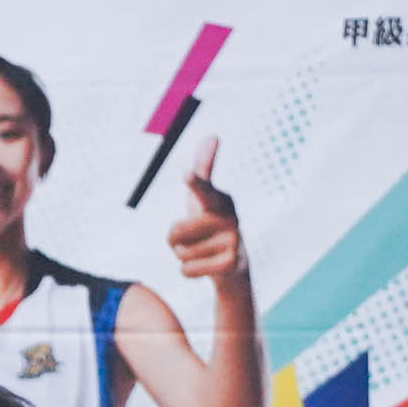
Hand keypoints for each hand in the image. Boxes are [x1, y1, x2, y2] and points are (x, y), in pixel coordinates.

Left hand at [168, 139, 246, 282]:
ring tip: (203, 250)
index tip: (187, 175)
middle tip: (194, 237)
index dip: (194, 183)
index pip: (202, 190)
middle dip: (174, 239)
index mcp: (219, 200)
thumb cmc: (212, 224)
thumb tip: (213, 136)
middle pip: (174, 232)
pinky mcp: (230, 264)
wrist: (233, 264)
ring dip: (184, 255)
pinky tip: (207, 265)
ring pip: (179, 252)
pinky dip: (189, 271)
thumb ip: (204, 169)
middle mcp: (230, 218)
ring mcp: (232, 242)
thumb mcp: (205, 198)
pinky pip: (186, 270)